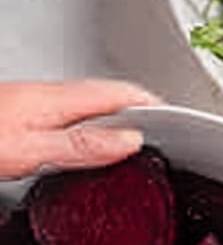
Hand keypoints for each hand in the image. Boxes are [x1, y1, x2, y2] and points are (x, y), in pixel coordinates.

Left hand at [0, 79, 159, 180]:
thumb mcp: (33, 150)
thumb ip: (84, 146)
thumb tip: (132, 141)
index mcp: (59, 100)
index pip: (122, 93)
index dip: (155, 106)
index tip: (177, 121)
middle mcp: (49, 94)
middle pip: (110, 95)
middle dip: (141, 113)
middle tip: (163, 133)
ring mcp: (35, 100)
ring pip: (92, 103)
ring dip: (117, 119)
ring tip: (134, 140)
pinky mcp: (23, 110)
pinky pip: (74, 112)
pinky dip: (94, 125)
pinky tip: (90, 143)